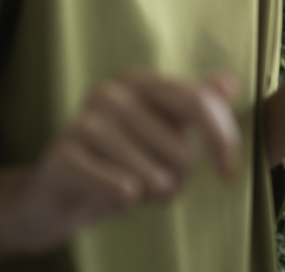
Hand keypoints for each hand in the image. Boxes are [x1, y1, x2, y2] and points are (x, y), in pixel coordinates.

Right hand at [0, 71, 239, 253]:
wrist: (53, 196)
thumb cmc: (119, 160)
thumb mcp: (162, 131)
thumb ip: (197, 105)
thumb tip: (230, 81)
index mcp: (138, 80)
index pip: (198, 102)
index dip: (222, 138)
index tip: (228, 171)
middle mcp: (109, 92)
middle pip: (181, 151)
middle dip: (177, 180)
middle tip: (151, 181)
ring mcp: (81, 122)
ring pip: (154, 177)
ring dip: (150, 195)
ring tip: (127, 187)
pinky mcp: (61, 157)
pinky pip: (123, 192)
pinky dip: (123, 204)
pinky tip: (103, 195)